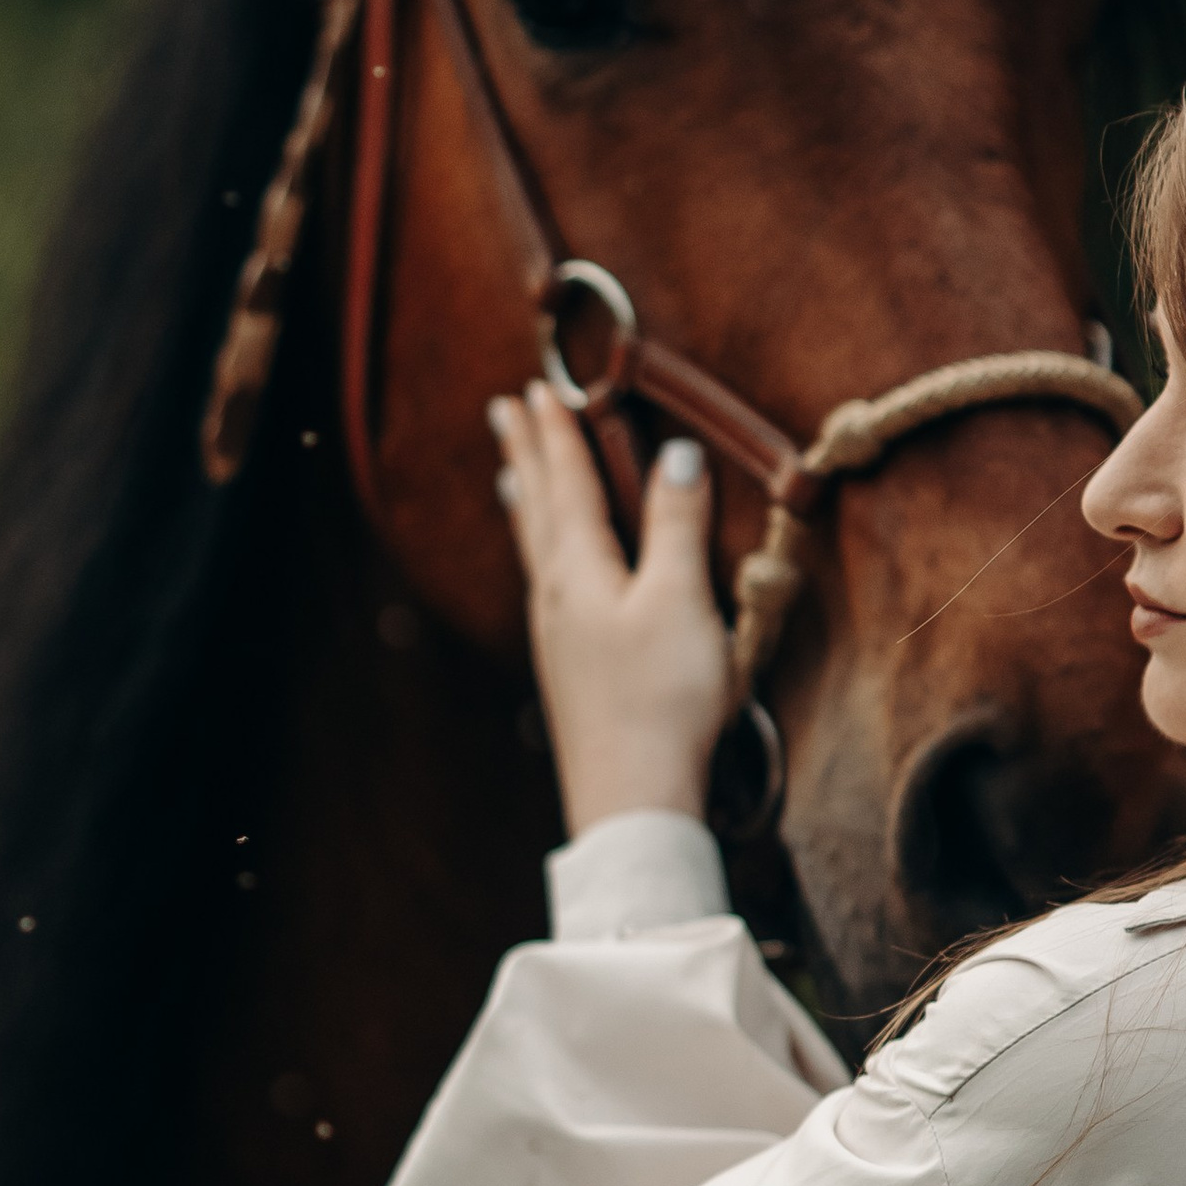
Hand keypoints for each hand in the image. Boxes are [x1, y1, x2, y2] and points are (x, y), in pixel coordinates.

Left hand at [489, 382, 739, 834]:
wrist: (633, 798)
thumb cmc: (661, 699)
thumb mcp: (680, 600)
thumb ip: (676, 524)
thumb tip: (674, 453)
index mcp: (580, 569)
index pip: (566, 483)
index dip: (558, 433)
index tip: (542, 386)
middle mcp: (556, 596)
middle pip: (537, 510)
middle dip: (525, 457)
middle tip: (504, 411)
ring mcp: (557, 636)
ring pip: (536, 549)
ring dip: (526, 502)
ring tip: (510, 478)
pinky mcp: (569, 670)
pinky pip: (546, 585)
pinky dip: (540, 553)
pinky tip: (549, 572)